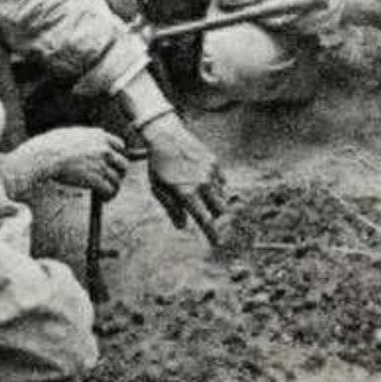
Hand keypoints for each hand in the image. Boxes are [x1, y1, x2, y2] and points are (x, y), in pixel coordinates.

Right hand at [0, 127, 128, 198]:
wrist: (43, 156)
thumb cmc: (50, 146)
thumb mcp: (73, 134)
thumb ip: (86, 138)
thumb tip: (88, 143)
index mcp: (99, 135)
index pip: (120, 145)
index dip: (118, 156)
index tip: (114, 164)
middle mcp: (104, 149)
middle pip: (123, 163)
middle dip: (119, 173)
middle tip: (113, 181)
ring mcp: (101, 164)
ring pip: (117, 179)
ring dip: (114, 188)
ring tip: (109, 194)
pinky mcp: (95, 178)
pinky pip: (109, 190)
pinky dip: (108, 196)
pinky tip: (104, 199)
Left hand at [141, 114, 225, 246]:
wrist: (166, 137)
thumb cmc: (159, 166)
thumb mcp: (159, 189)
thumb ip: (172, 209)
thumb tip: (182, 226)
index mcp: (187, 193)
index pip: (205, 220)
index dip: (213, 234)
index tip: (218, 244)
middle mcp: (202, 184)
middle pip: (219, 210)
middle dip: (215, 216)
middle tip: (207, 215)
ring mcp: (211, 172)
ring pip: (221, 196)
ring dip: (214, 200)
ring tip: (198, 192)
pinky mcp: (215, 162)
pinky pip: (222, 181)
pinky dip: (216, 186)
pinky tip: (203, 180)